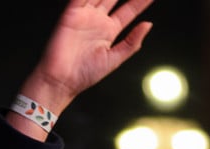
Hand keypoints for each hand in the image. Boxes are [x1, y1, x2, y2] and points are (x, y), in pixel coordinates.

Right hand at [11, 0, 153, 136]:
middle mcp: (98, 20)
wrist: (62, 80)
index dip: (142, 1)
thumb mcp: (114, 60)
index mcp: (110, 31)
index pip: (130, 10)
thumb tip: (148, 25)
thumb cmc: (85, 74)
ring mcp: (85, 15)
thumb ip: (131, 43)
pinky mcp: (71, 14)